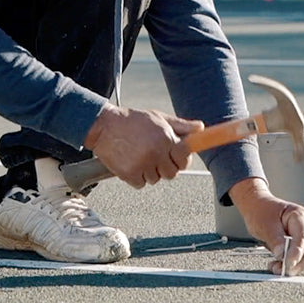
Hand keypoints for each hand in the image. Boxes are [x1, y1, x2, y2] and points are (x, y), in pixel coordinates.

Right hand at [83, 104, 203, 188]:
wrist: (103, 126)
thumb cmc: (132, 121)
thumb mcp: (159, 118)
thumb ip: (181, 126)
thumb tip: (200, 128)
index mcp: (165, 138)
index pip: (184, 160)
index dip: (181, 160)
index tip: (175, 157)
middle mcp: (156, 153)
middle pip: (172, 174)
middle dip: (165, 167)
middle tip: (155, 156)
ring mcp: (142, 165)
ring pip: (156, 179)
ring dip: (150, 172)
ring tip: (140, 155)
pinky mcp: (129, 174)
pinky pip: (141, 184)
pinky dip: (137, 177)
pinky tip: (131, 162)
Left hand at [229, 178, 303, 275]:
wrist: (257, 206)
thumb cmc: (261, 211)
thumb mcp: (264, 225)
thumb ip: (275, 239)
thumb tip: (282, 255)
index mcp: (299, 216)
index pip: (303, 237)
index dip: (297, 253)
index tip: (287, 264)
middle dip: (300, 263)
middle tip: (284, 271)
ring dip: (295, 265)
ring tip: (277, 268)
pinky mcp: (299, 242)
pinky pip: (300, 256)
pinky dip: (291, 263)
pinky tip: (278, 265)